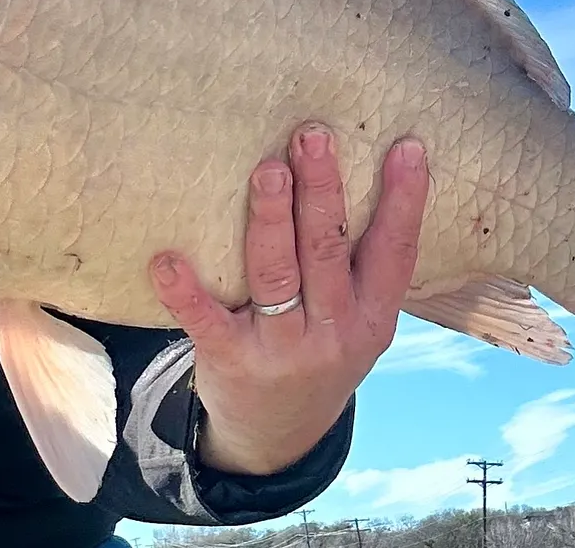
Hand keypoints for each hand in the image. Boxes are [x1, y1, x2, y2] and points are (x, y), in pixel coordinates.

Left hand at [150, 125, 429, 475]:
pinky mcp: (230, 359)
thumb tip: (354, 168)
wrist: (278, 436)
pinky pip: (205, 321)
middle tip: (312, 137)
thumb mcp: (361, 323)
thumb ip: (360, 265)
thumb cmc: (320, 351)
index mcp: (373, 317)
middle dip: (322, 191)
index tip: (407, 148)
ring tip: (268, 171)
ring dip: (271, 220)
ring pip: (277, 276)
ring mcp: (280, 348)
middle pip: (328, 252)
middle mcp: (333, 332)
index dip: (405, 201)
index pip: (395, 252)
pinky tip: (167, 260)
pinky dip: (186, 292)